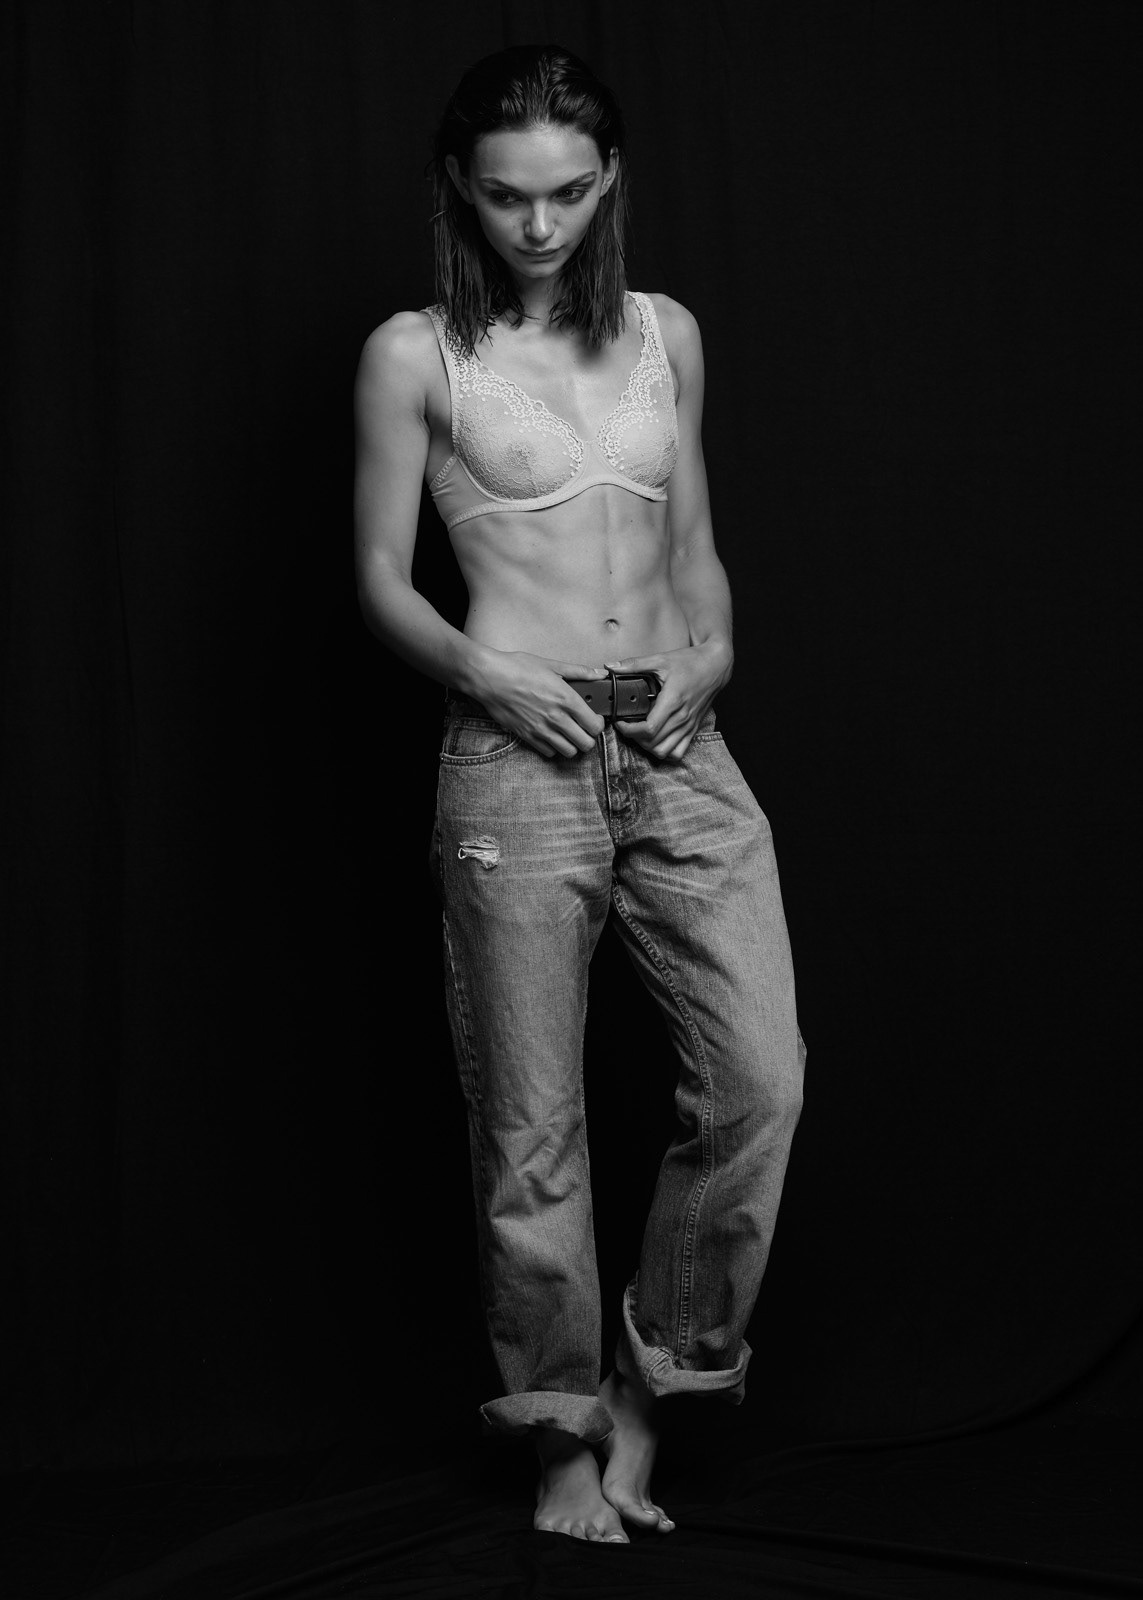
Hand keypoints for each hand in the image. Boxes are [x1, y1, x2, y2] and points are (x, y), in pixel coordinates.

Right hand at [469, 651, 605, 758]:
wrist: (489, 678)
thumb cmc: (517, 668)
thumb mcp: (551, 665)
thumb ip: (578, 672)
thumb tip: (599, 674)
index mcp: (566, 699)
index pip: (595, 725)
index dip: (598, 724)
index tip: (594, 719)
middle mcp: (556, 718)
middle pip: (585, 744)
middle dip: (588, 738)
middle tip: (583, 729)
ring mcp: (541, 729)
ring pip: (569, 752)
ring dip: (572, 745)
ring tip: (568, 734)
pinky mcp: (527, 736)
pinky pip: (548, 752)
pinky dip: (553, 747)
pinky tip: (551, 735)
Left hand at [606, 639, 731, 761]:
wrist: (715, 666)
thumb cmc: (690, 662)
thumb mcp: (660, 659)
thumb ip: (634, 664)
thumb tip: (610, 667)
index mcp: (673, 700)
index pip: (648, 728)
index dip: (629, 730)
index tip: (621, 722)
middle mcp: (682, 717)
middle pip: (653, 742)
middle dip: (634, 738)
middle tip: (627, 726)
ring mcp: (688, 725)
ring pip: (664, 751)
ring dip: (648, 747)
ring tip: (640, 734)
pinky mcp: (693, 729)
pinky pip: (678, 752)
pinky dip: (665, 751)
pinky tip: (657, 740)